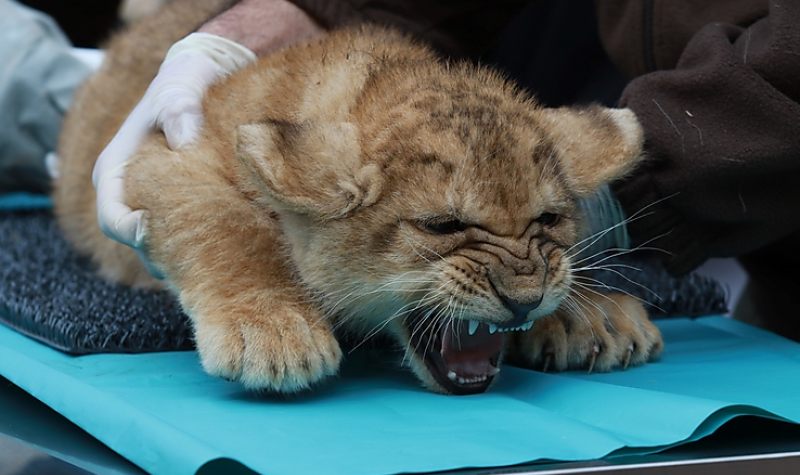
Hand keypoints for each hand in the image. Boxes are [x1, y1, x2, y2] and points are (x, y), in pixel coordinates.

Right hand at [92, 33, 254, 258]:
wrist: (206, 79)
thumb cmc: (185, 82)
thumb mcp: (180, 88)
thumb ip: (179, 109)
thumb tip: (184, 141)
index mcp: (116, 172)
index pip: (112, 218)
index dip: (132, 234)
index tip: (162, 233)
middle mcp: (133, 195)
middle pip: (141, 244)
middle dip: (170, 255)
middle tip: (206, 256)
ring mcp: (158, 204)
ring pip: (167, 247)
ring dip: (191, 254)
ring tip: (225, 255)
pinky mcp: (184, 207)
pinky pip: (191, 236)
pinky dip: (208, 243)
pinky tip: (237, 245)